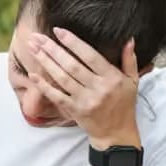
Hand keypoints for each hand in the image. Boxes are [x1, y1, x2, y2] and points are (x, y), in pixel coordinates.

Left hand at [28, 28, 140, 147]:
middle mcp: (98, 88)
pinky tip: (32, 75)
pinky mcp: (75, 111)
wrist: (116, 134)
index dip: (73, 42)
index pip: (90, 56)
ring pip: (62, 78)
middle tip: (37, 37)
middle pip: (72, 65)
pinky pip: (57, 96)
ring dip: (45, 62)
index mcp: (112, 78)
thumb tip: (129, 40)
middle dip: (52, 49)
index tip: (58, 31)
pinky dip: (44, 86)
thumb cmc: (124, 105)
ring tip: (33, 48)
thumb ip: (130, 60)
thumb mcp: (132, 82)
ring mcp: (85, 100)